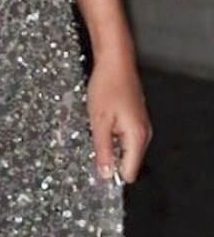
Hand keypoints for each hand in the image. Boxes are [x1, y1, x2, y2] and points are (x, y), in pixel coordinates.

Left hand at [86, 57, 151, 185]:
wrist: (115, 62)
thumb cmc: (107, 87)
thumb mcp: (99, 121)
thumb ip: (103, 150)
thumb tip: (106, 174)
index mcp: (137, 137)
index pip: (129, 171)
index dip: (112, 174)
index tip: (96, 167)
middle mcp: (144, 134)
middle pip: (128, 161)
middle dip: (109, 157)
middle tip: (93, 141)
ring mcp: (141, 127)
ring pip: (124, 149)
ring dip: (109, 145)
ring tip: (97, 127)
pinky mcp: (135, 120)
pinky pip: (124, 137)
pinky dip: (112, 135)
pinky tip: (102, 121)